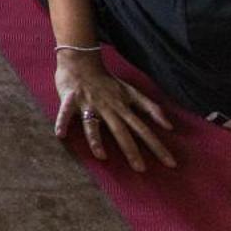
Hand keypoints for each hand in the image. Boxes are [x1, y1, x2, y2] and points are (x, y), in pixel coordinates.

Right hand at [54, 50, 175, 171]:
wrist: (82, 61)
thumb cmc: (107, 81)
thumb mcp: (132, 92)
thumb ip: (151, 108)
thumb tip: (170, 126)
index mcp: (123, 108)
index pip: (143, 129)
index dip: (157, 146)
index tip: (170, 163)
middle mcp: (107, 108)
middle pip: (121, 131)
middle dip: (131, 150)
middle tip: (140, 169)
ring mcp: (88, 104)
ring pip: (93, 124)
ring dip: (96, 140)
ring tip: (101, 156)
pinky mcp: (70, 99)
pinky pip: (65, 112)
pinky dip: (62, 121)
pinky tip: (60, 134)